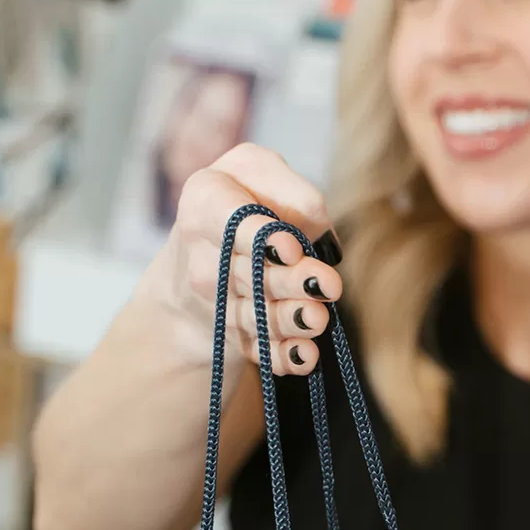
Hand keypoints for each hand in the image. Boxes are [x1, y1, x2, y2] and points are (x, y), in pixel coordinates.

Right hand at [152, 143, 343, 381]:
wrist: (203, 254)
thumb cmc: (243, 203)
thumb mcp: (258, 173)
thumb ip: (290, 189)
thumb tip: (319, 229)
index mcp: (204, 202)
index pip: (227, 221)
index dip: (258, 237)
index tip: (291, 248)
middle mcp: (202, 256)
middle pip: (248, 274)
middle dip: (288, 282)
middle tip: (327, 285)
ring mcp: (214, 302)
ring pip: (254, 316)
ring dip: (289, 321)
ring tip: (318, 319)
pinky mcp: (232, 334)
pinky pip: (256, 350)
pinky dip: (281, 356)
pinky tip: (305, 355)